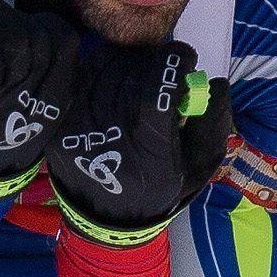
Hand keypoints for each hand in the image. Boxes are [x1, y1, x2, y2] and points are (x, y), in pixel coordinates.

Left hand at [48, 42, 230, 243]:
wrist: (108, 220)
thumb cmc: (161, 187)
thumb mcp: (198, 166)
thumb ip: (212, 126)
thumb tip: (216, 84)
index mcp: (150, 152)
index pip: (158, 92)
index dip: (173, 65)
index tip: (184, 57)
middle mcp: (112, 140)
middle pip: (132, 75)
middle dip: (153, 61)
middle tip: (164, 66)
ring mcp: (80, 134)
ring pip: (104, 71)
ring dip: (127, 61)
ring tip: (140, 71)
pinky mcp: (60, 131)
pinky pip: (78, 82)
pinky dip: (99, 70)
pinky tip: (114, 78)